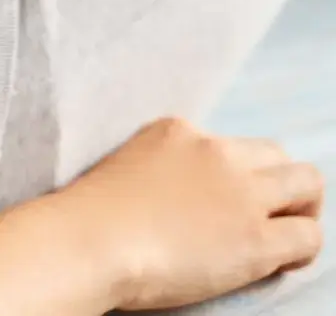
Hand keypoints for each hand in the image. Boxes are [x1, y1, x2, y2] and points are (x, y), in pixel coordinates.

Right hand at [62, 117, 323, 310]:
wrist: (86, 243)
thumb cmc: (87, 218)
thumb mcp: (123, 169)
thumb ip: (157, 170)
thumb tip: (174, 201)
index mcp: (176, 132)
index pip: (229, 145)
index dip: (232, 175)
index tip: (217, 202)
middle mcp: (215, 151)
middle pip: (277, 156)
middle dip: (278, 184)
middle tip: (263, 216)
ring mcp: (240, 193)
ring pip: (307, 184)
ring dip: (301, 208)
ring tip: (282, 236)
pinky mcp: (256, 238)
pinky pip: (308, 236)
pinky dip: (302, 249)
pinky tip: (280, 263)